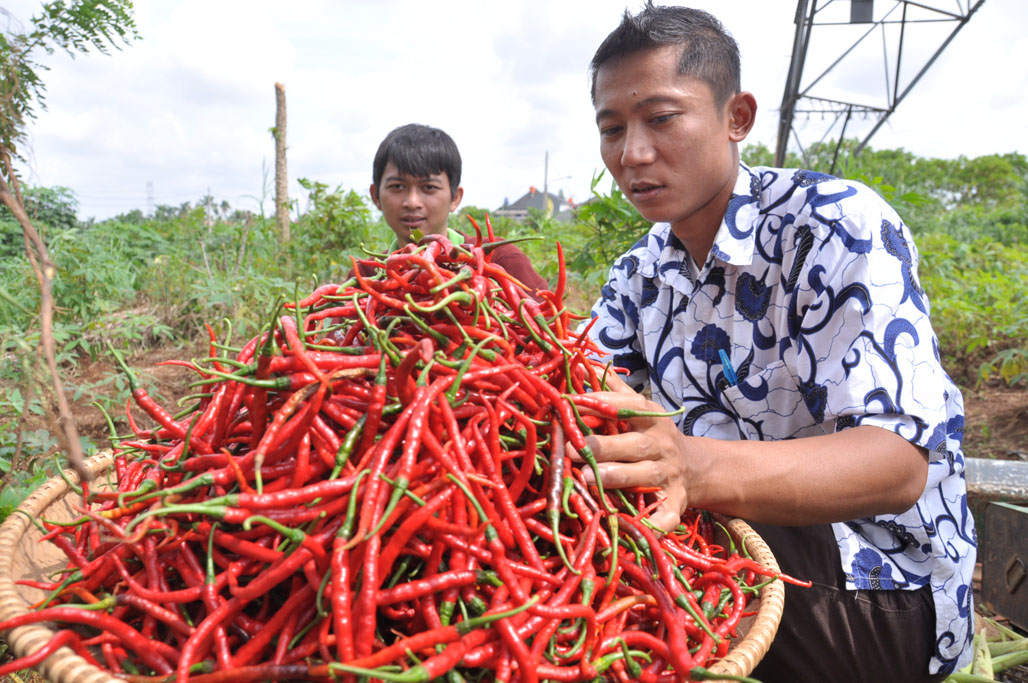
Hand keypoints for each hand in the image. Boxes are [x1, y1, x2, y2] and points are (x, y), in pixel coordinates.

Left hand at [575, 373, 692, 532]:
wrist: (697, 468)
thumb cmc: (654, 436)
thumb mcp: (641, 410)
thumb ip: (614, 390)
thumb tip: (585, 364)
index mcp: (651, 419)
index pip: (627, 406)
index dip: (601, 403)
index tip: (571, 402)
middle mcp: (661, 445)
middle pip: (633, 445)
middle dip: (603, 447)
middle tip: (572, 450)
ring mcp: (669, 474)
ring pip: (644, 475)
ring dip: (616, 477)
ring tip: (587, 479)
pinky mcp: (675, 502)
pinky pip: (667, 514)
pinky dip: (656, 522)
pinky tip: (638, 527)